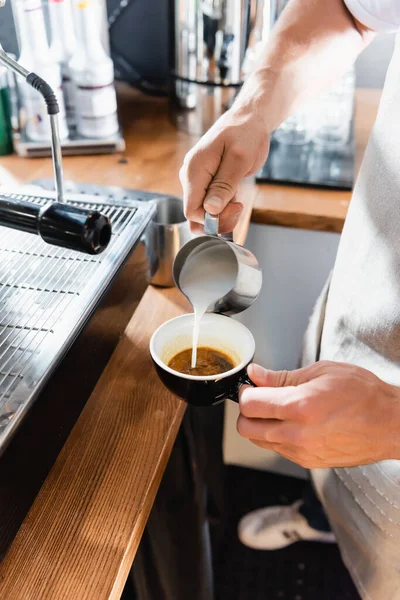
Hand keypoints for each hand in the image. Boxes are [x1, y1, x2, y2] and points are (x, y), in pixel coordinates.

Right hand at [180, 102, 270, 233]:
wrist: (248, 119)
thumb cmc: (245, 134)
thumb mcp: (240, 159)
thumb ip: (224, 185)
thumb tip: (210, 209)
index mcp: (194, 170)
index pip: (191, 210)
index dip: (212, 218)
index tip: (235, 208)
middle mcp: (190, 176)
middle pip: (196, 214)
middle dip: (219, 218)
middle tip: (239, 206)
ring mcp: (197, 180)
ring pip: (203, 212)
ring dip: (222, 215)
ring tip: (238, 202)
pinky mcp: (205, 183)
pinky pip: (209, 205)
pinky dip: (223, 209)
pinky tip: (235, 199)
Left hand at [237, 361, 399, 467]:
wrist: (390, 424)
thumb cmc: (363, 395)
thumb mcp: (321, 372)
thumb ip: (282, 377)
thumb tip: (256, 375)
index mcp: (300, 407)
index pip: (249, 405)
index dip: (246, 392)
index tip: (251, 385)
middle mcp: (297, 434)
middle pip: (246, 428)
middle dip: (247, 411)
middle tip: (260, 397)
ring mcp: (302, 452)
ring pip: (259, 441)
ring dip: (260, 425)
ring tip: (280, 408)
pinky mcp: (308, 462)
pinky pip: (278, 450)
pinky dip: (276, 436)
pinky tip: (293, 422)